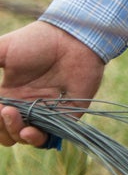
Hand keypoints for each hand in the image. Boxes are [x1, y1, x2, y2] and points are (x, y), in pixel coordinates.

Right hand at [0, 22, 107, 147]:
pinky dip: (36, 139)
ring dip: (12, 133)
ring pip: (23, 138)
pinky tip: (28, 131)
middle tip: (3, 109)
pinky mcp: (66, 114)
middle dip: (0, 127)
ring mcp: (45, 111)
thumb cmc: (37, 40)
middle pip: (5, 132)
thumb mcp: (1, 50)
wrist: (72, 35)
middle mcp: (26, 107)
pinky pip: (49, 137)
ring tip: (12, 115)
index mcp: (9, 95)